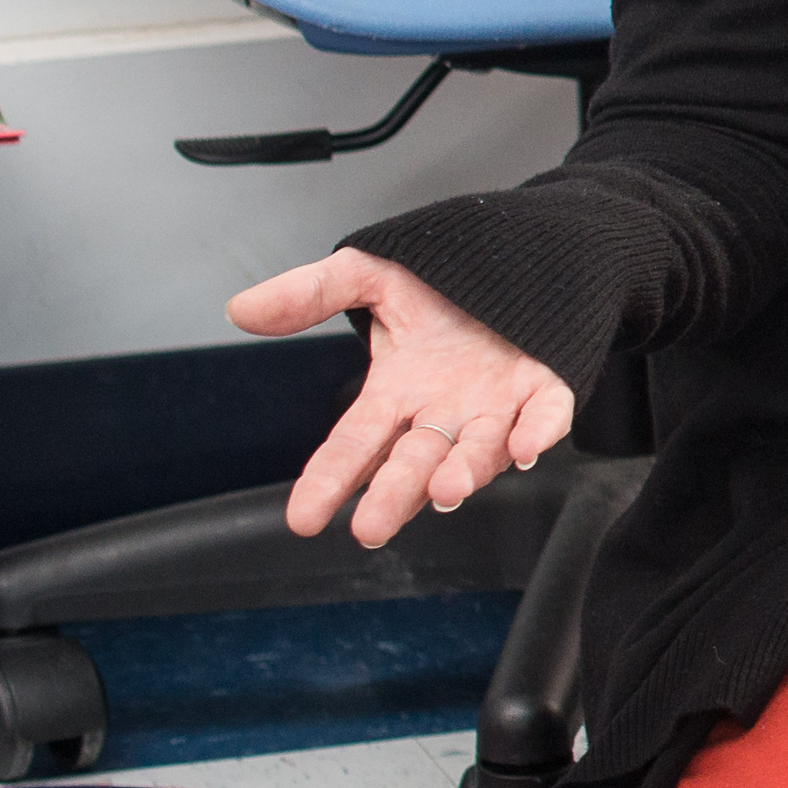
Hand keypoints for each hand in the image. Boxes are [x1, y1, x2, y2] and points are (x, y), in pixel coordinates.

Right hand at [239, 251, 575, 550]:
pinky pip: (546, 416)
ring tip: (443, 491)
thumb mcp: (371, 276)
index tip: (302, 519)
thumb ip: (311, 293)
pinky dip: (537, 432)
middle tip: (370, 530)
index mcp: (398, 392)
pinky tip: (524, 447)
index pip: (353, 444)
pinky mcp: (546, 387)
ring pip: (477, 452)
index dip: (327, 479)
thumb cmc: (443, 280)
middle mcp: (444, 412)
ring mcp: (496, 405)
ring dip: (462, 473)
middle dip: (391, 497)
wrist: (519, 258)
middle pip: (412, 464)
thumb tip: (241, 309)